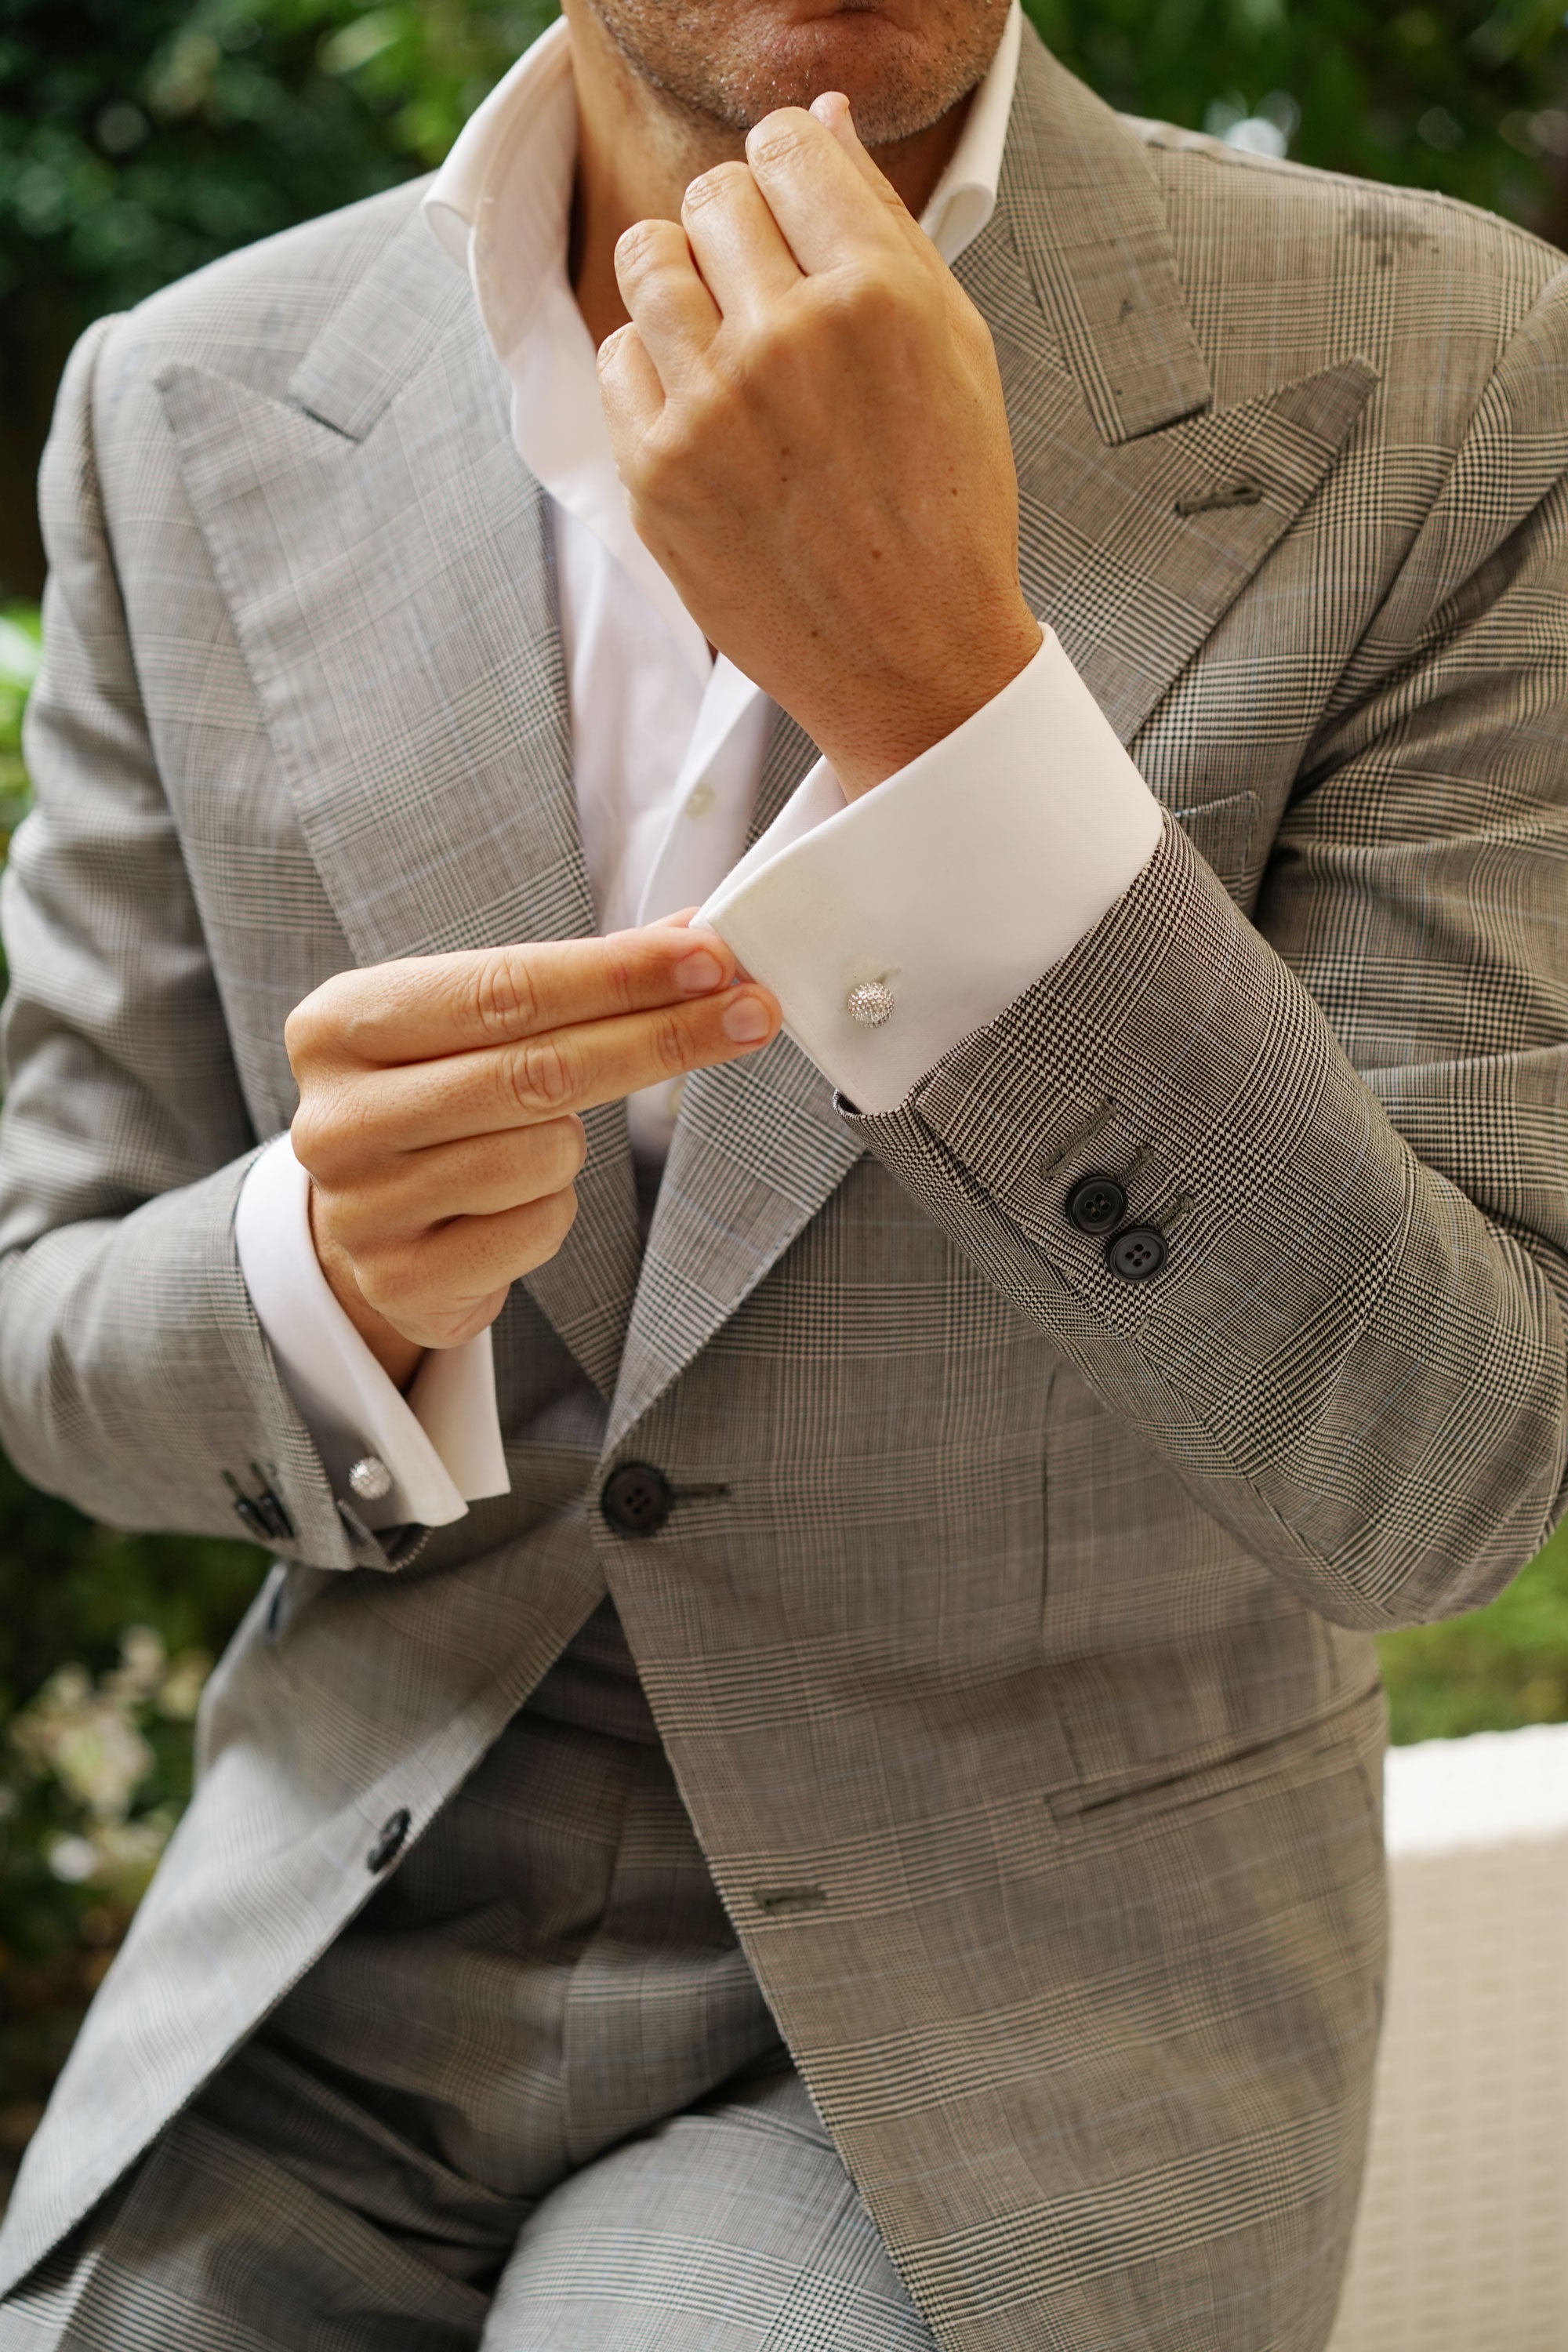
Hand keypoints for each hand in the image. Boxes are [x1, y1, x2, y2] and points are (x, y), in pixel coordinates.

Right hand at [286, 924, 780, 1384]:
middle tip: (749, 1012)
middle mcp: (336, 1115)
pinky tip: (515, 1202)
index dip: (617, 974)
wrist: (367, 1227)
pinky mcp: (400, 1279)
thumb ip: (577, 980)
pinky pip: (537, 1229)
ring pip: (543, 1156)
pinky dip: (552, 1209)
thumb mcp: (476, 1028)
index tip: (711, 957)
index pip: (504, 989)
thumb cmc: (436, 1104)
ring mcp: (361, 1208)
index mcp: (341, 1024)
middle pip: (536, 1072)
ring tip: (536, 1141)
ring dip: (573, 1145)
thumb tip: (695, 937)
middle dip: (658, 1038)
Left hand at [598, 93, 1040, 800]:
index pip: (787, 147)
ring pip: (647, 258)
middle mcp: (788, 339)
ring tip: (722, 337)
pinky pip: (617, 357)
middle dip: (736, 228)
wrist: (912, 660)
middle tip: (767, 293)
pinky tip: (705, 413)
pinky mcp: (656, 471)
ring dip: (680, 280)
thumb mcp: (954, 351)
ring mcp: (712, 407)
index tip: (793, 212)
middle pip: (713, 195)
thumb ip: (884, 227)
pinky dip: (652, 370)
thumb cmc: (946, 505)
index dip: (788, 168)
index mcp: (878, 295)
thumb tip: (822, 118)